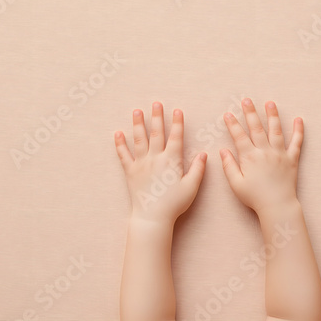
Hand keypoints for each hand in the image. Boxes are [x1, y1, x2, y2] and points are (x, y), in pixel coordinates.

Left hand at [115, 102, 206, 224]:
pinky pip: (123, 155)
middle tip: (156, 103)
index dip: (177, 123)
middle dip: (157, 117)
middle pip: (156, 133)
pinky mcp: (130, 172)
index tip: (177, 111)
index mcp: (171, 161)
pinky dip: (120, 144)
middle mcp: (155, 159)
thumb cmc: (174, 204)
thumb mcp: (191, 187)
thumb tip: (203, 154)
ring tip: (137, 111)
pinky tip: (117, 133)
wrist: (152, 217)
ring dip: (138, 124)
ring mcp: (141, 164)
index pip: (176, 137)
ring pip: (139, 140)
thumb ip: (198, 169)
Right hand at [220, 98, 303, 218]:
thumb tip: (222, 151)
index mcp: (250, 157)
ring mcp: (279, 154)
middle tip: (247, 100)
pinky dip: (298, 131)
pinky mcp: (292, 159)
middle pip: (257, 128)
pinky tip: (298, 120)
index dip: (232, 124)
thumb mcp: (236, 183)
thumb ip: (228, 166)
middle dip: (250, 113)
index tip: (227, 114)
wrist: (277, 205)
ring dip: (272, 115)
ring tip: (270, 103)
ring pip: (276, 130)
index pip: (239, 136)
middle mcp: (265, 151)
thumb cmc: (255, 197)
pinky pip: (297, 142)